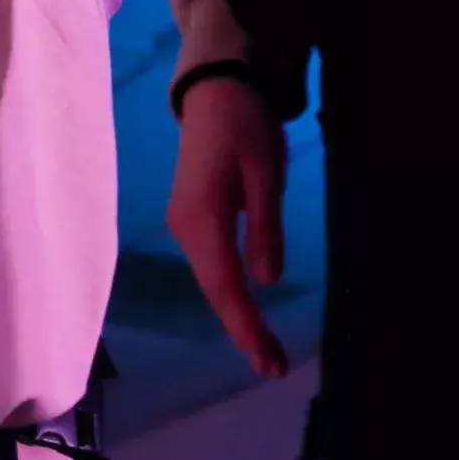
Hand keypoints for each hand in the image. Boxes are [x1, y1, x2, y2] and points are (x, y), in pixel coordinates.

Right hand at [167, 77, 290, 377]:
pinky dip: (229, 293)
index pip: (225, 284)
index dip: (246, 324)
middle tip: (273, 367)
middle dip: (243, 330)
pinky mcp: (192, 219)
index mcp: (203, 219)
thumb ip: (264, 227)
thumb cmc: (244, 126)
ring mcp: (185, 225)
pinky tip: (245, 309)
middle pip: (215, 290)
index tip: (266, 359)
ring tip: (264, 349)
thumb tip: (267, 279)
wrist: (214, 92)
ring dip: (236, 315)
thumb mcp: (265, 173)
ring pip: (211, 280)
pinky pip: (210, 266)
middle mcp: (186, 229)